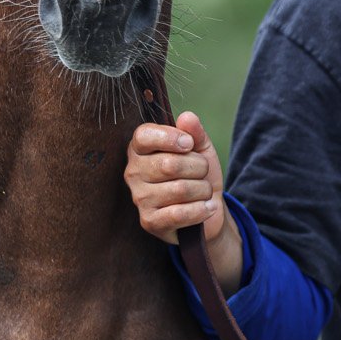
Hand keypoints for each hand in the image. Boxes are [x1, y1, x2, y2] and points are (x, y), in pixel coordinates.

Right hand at [124, 111, 243, 291]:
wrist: (206, 208)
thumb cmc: (197, 174)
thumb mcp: (200, 148)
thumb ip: (194, 131)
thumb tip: (187, 117)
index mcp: (140, 149)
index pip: (144, 136)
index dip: (170, 137)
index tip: (189, 144)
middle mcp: (133, 172)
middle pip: (168, 164)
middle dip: (198, 167)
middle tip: (203, 171)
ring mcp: (139, 199)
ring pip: (179, 189)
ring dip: (202, 189)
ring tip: (204, 191)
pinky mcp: (149, 221)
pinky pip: (179, 213)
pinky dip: (201, 209)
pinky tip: (207, 207)